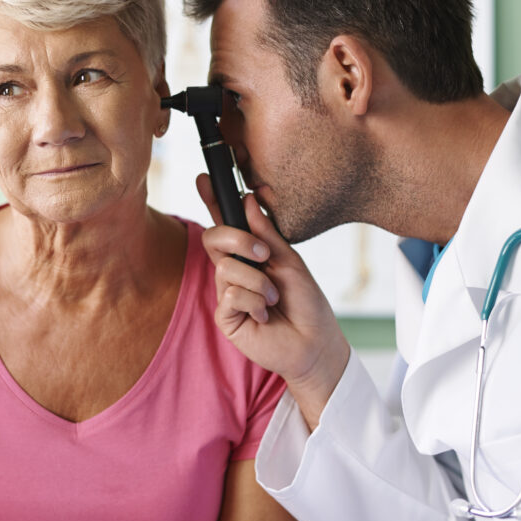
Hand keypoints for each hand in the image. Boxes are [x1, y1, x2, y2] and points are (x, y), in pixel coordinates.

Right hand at [197, 174, 350, 428]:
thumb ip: (267, 234)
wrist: (315, 342)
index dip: (213, 201)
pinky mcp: (225, 317)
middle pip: (213, 238)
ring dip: (258, 282)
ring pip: (226, 268)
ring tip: (274, 298)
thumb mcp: (290, 262)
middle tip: (265, 255)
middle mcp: (234, 271)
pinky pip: (230, 295)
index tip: (204, 178)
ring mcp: (227, 293)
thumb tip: (248, 199)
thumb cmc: (306, 303)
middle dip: (238, 240)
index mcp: (249, 254)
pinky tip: (266, 316)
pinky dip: (255, 302)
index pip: (225, 223)